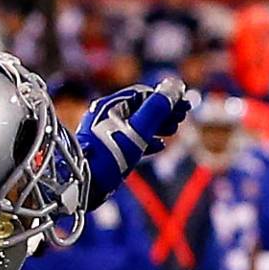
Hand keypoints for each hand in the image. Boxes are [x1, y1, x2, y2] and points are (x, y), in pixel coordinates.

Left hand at [70, 74, 190, 207]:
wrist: (83, 185)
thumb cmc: (109, 155)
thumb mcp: (138, 129)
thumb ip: (157, 108)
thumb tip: (175, 85)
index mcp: (111, 106)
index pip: (144, 94)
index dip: (167, 98)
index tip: (185, 104)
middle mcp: (106, 116)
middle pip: (141, 108)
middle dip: (163, 112)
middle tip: (182, 117)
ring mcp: (105, 133)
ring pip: (137, 124)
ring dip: (157, 125)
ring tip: (173, 130)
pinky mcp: (106, 151)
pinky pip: (130, 139)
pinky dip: (147, 140)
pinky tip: (159, 146)